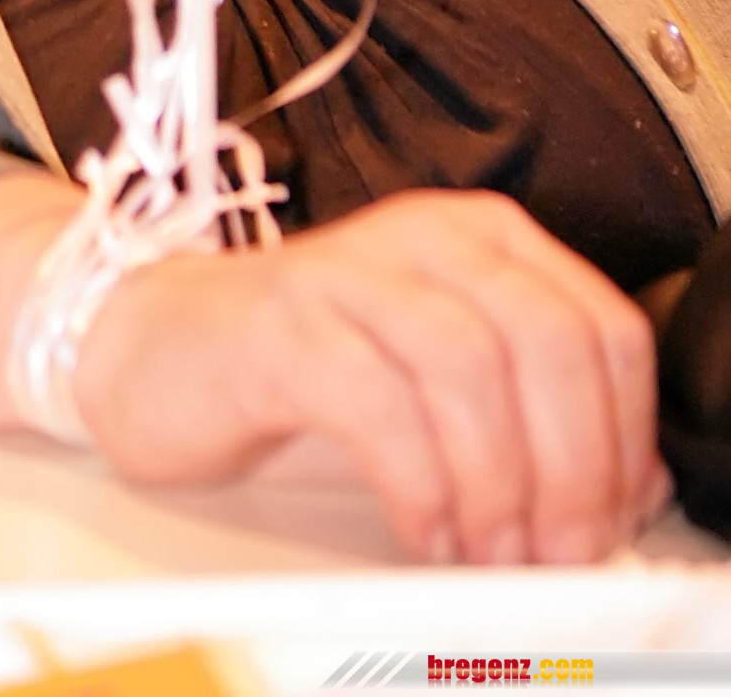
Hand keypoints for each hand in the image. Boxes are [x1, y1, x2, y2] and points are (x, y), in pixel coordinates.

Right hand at [77, 190, 664, 564]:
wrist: (154, 347)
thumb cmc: (306, 365)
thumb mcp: (438, 378)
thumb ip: (534, 416)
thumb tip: (629, 485)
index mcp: (477, 236)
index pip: (601, 323)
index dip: (621, 435)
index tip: (607, 518)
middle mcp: (419, 236)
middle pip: (546, 338)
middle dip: (570, 465)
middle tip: (553, 547)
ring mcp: (344, 272)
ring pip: (468, 367)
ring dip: (496, 482)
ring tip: (486, 548)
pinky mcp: (281, 326)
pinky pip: (377, 404)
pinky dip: (418, 486)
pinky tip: (422, 530)